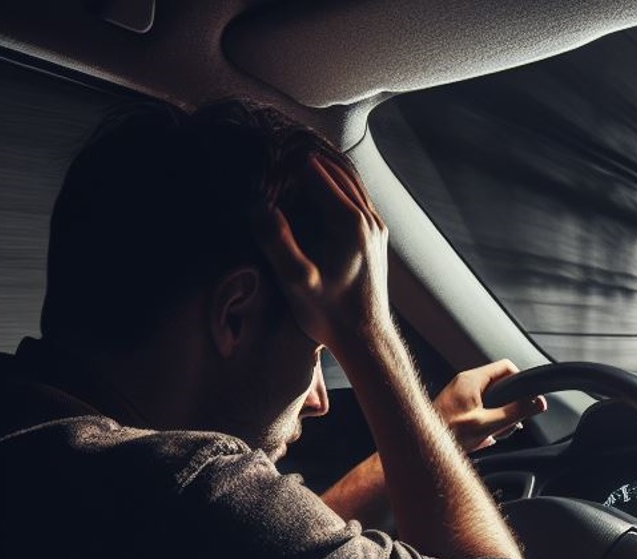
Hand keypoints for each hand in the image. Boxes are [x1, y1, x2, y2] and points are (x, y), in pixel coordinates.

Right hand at [253, 154, 389, 349]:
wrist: (366, 338)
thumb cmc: (329, 314)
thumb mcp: (296, 281)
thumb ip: (276, 241)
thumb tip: (259, 204)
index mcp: (348, 223)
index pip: (316, 172)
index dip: (289, 159)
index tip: (265, 149)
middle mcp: (367, 219)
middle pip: (337, 170)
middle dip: (307, 154)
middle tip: (277, 141)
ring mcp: (376, 227)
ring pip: (351, 181)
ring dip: (324, 166)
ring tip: (295, 154)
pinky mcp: (377, 236)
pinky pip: (358, 196)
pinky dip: (338, 183)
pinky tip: (319, 185)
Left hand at [433, 360, 547, 451]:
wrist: (419, 450)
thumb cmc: (446, 434)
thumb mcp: (487, 424)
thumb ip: (515, 412)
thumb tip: (539, 403)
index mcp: (471, 380)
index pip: (506, 367)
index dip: (521, 383)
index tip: (526, 401)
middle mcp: (465, 383)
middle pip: (500, 385)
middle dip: (510, 405)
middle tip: (509, 424)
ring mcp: (460, 395)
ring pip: (491, 399)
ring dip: (498, 417)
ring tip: (494, 434)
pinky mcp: (457, 408)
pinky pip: (480, 409)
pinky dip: (487, 422)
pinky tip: (484, 438)